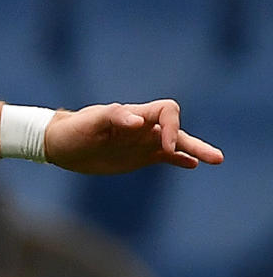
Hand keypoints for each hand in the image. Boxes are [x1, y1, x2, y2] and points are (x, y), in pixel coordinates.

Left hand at [44, 101, 221, 175]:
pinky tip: (191, 165)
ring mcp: (143, 142)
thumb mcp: (90, 123)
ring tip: (217, 160)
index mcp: (135, 115)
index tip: (165, 148)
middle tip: (215, 158)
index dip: (172, 127)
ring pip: (176, 145)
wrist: (60, 143)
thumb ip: (114, 118)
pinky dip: (179, 160)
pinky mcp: (138, 156)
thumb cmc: (74, 129)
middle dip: (195, 143)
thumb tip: (137, 122)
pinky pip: (165, 157)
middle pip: (177, 129)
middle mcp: (144, 127)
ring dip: (195, 151)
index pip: (167, 111)